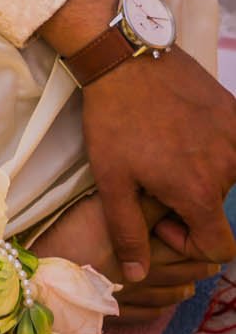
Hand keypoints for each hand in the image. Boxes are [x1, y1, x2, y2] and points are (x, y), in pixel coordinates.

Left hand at [82, 47, 235, 284]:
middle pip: (216, 208)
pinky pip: (230, 145)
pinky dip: (208, 146)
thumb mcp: (111, 181)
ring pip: (223, 177)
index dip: (187, 243)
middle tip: (151, 175)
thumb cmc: (114, 119)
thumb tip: (138, 276)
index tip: (158, 216)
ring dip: (197, 173)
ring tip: (162, 150)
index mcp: (199, 191)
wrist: (126, 57)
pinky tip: (178, 129)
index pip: (219, 248)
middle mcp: (229, 167)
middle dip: (186, 202)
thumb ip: (127, 233)